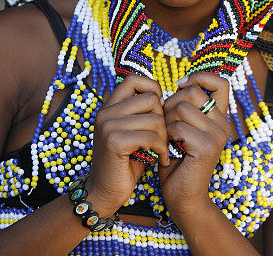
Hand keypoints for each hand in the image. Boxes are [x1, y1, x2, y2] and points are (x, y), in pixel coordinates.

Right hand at [87, 74, 169, 214]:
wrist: (105, 192)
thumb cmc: (126, 161)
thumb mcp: (134, 131)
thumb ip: (143, 113)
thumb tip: (166, 96)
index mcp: (109, 106)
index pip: (134, 79)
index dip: (153, 90)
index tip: (159, 111)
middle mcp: (105, 112)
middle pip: (151, 99)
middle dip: (164, 119)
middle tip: (163, 137)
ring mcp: (107, 125)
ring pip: (155, 118)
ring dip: (164, 137)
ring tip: (161, 150)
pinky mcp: (114, 141)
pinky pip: (151, 136)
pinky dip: (161, 149)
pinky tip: (160, 159)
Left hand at [159, 72, 231, 212]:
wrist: (182, 196)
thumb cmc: (178, 162)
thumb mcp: (183, 129)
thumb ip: (186, 108)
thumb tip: (180, 83)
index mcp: (220, 117)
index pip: (220, 82)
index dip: (199, 77)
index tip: (180, 86)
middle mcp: (224, 123)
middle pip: (193, 92)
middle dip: (171, 103)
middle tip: (166, 123)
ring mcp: (218, 135)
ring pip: (182, 108)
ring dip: (166, 121)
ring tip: (166, 138)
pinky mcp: (208, 147)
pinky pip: (179, 127)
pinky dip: (167, 136)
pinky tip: (168, 148)